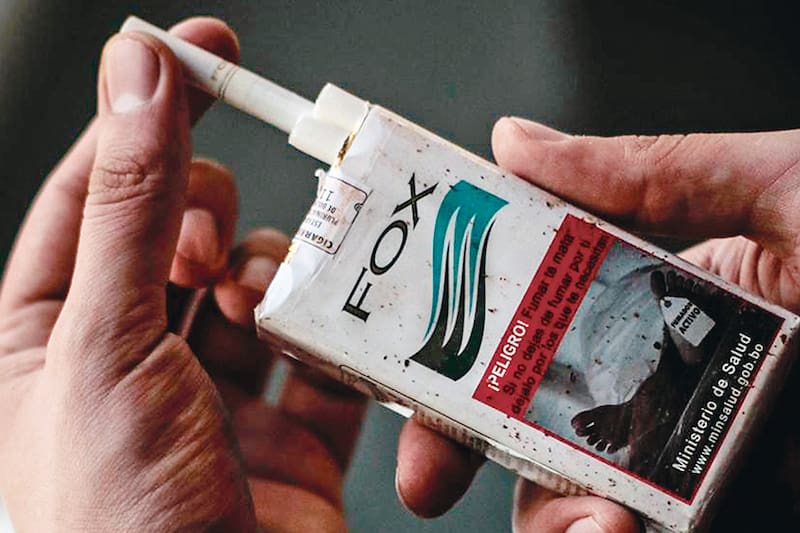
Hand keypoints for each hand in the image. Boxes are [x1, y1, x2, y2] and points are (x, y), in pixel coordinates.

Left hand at [0, 18, 364, 530]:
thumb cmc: (108, 524)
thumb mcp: (101, 344)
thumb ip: (131, 206)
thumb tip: (140, 78)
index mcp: (53, 339)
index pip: (95, 196)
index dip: (142, 121)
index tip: (195, 57)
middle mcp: (137, 365)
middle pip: (184, 238)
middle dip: (212, 217)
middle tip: (218, 235)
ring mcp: (219, 401)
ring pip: (261, 293)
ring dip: (274, 280)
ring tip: (263, 300)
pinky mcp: (292, 439)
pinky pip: (323, 360)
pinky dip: (335, 338)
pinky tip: (328, 336)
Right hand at [395, 117, 799, 530]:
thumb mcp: (781, 185)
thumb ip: (647, 171)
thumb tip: (513, 143)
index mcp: (655, 294)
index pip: (525, 320)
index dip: (455, 345)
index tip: (401, 370)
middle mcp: (662, 377)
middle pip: (533, 421)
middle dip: (468, 447)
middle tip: (426, 472)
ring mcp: (700, 456)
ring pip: (583, 496)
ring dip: (557, 517)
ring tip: (590, 523)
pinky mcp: (733, 509)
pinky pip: (651, 530)